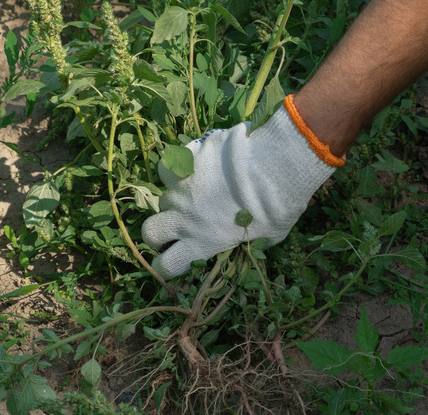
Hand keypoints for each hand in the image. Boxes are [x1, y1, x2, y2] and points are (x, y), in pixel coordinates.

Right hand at [142, 95, 343, 279]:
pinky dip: (177, 167)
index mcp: (201, 243)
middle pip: (149, 231)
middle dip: (157, 232)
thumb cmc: (278, 209)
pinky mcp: (185, 163)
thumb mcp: (268, 238)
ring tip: (193, 192)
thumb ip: (249, 243)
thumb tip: (250, 242)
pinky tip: (193, 165)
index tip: (172, 258)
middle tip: (172, 226)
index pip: (166, 265)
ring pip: (161, 197)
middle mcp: (184, 219)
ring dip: (174, 198)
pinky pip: (169, 167)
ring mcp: (181, 190)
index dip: (165, 265)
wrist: (274, 169)